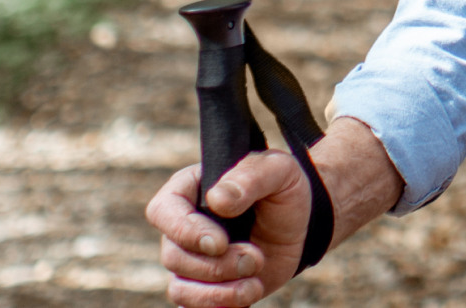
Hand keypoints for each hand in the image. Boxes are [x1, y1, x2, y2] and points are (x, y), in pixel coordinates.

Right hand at [147, 117, 402, 306]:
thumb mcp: (277, 170)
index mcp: (189, 190)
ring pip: (180, 287)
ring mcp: (191, 260)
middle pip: (174, 256)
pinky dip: (220, 307)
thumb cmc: (284, 189)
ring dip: (219, 292)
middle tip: (255, 257)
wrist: (302, 224)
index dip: (185, 231)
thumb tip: (218, 200)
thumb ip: (249, 177)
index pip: (163, 211)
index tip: (220, 242)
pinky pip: (192, 306)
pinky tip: (247, 294)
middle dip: (217, 266)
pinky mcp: (205, 286)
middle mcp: (182, 227)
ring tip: (254, 284)